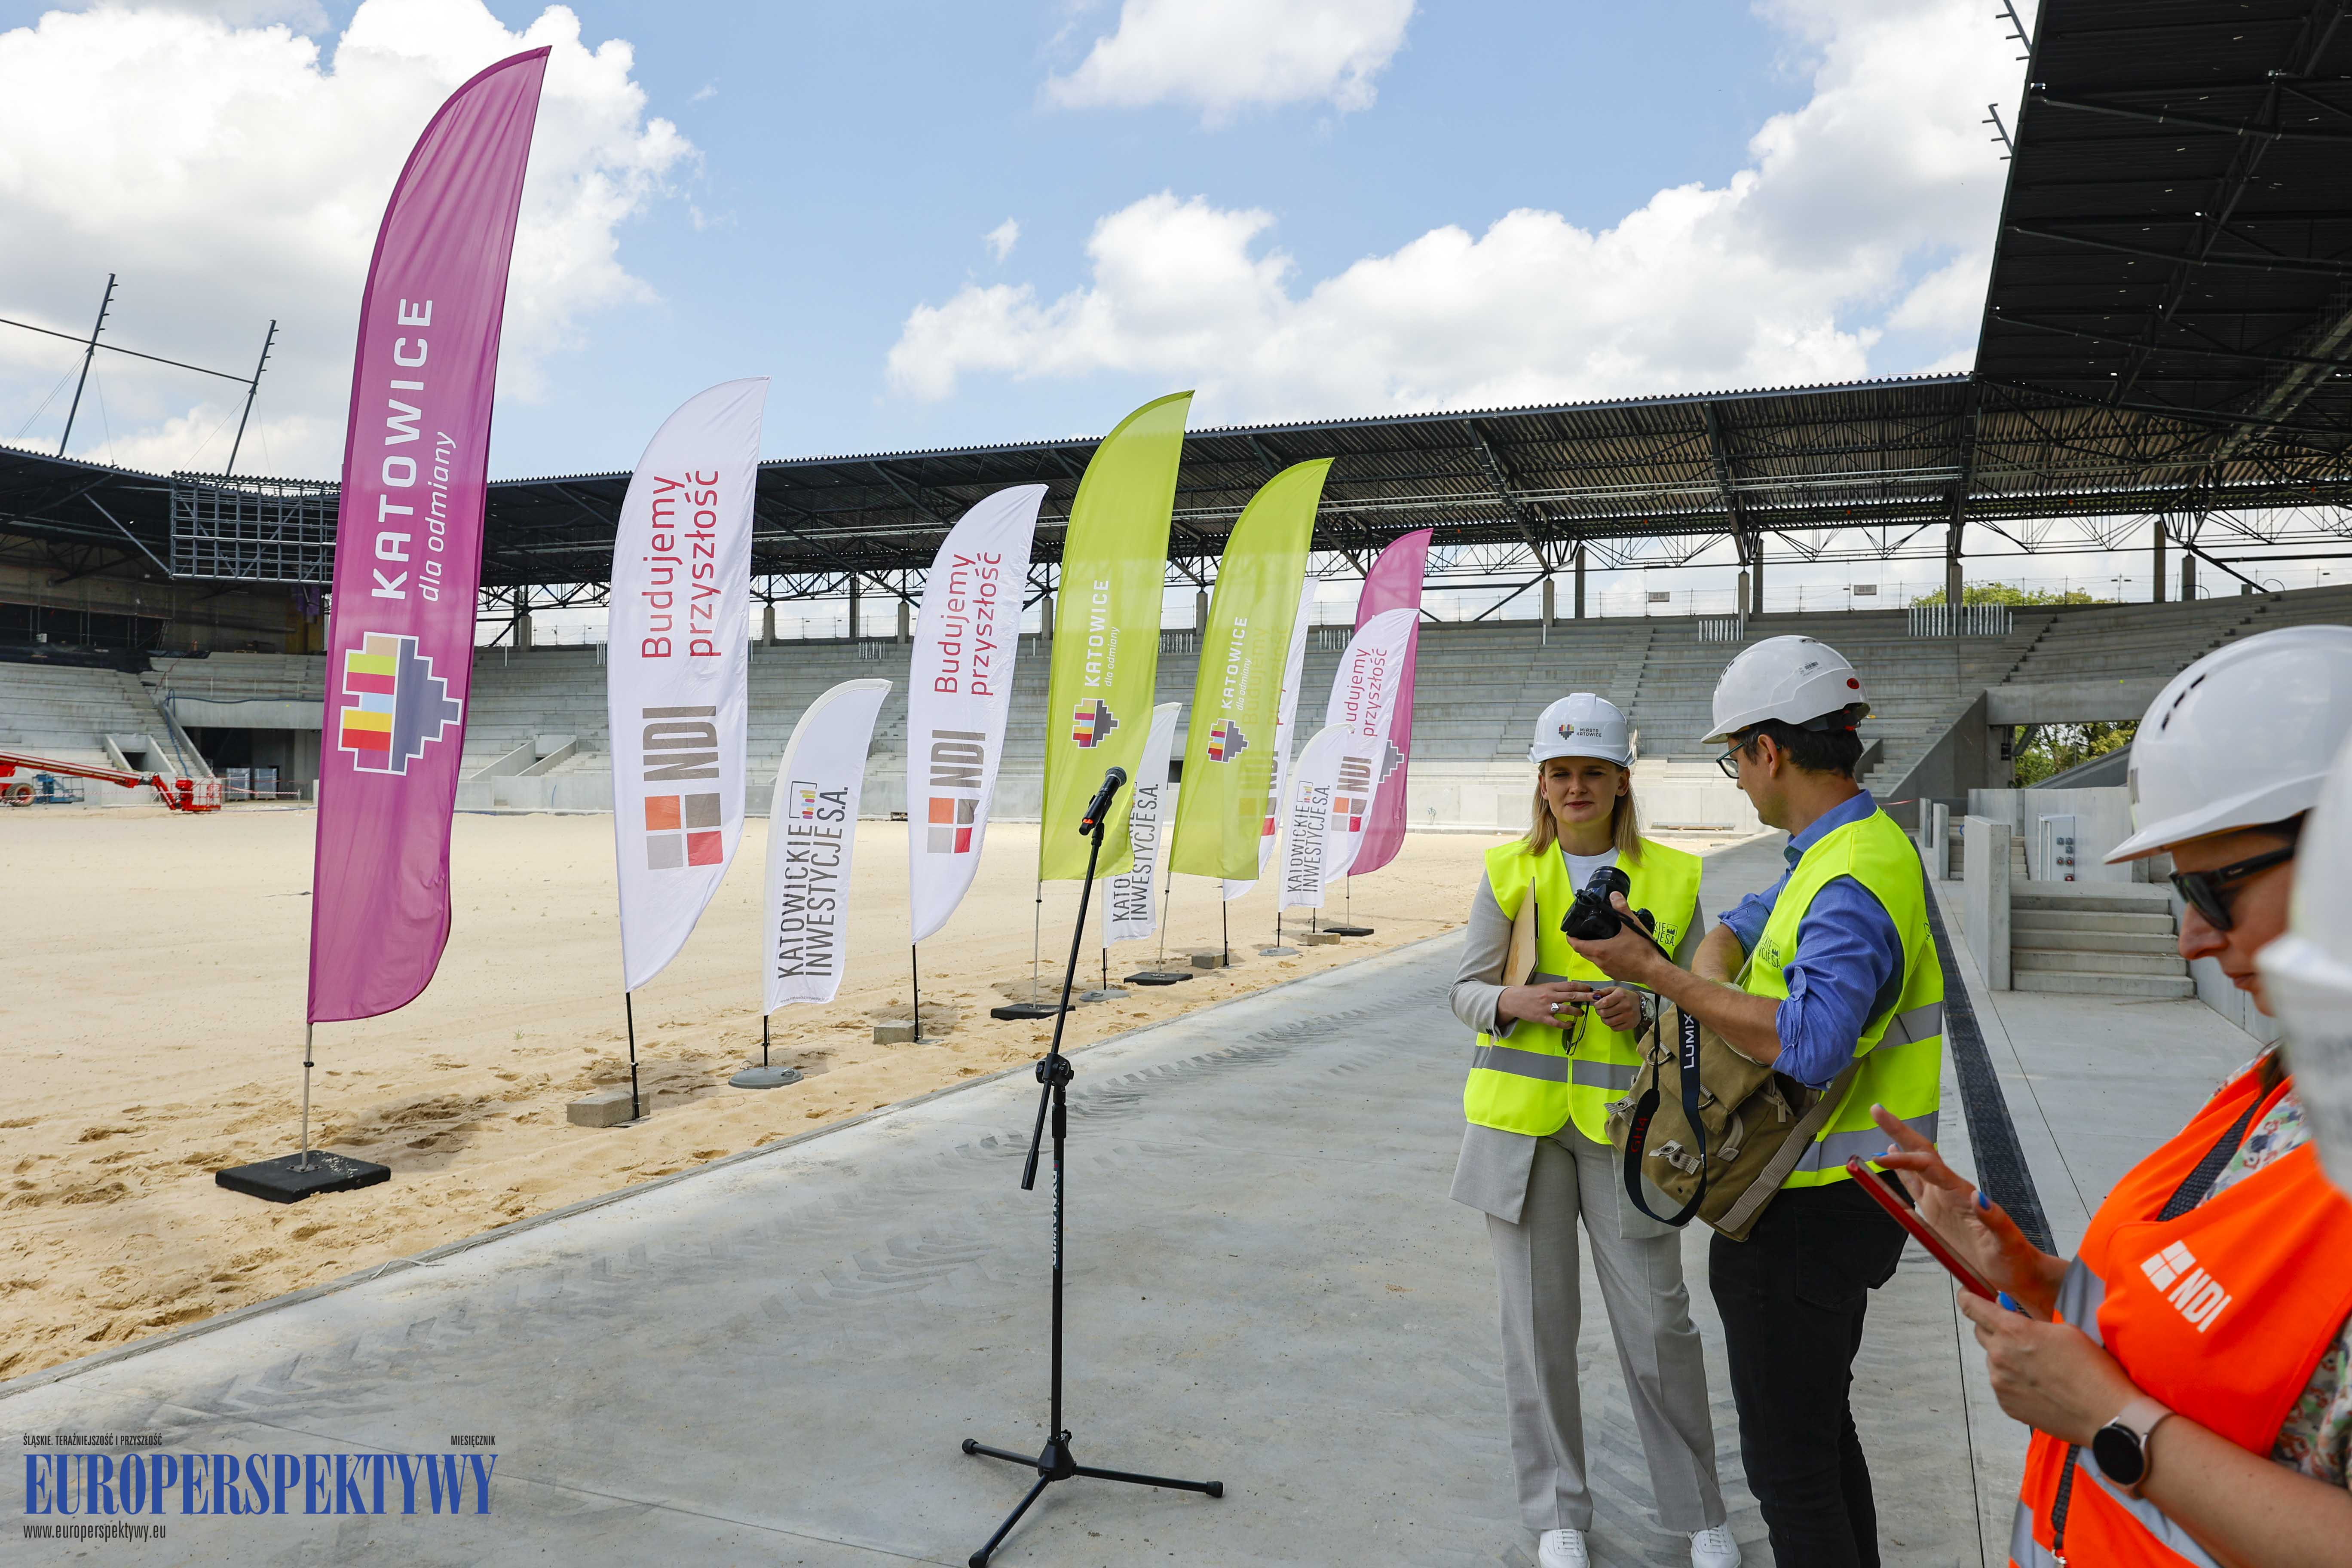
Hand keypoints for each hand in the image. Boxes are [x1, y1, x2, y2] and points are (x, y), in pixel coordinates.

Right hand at [1497, 982, 1592, 1026]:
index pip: (1570, 985)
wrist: (1513, 1001)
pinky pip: (1558, 1022)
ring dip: (1577, 1011)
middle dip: (1586, 996)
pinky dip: (1566, 1024)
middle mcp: (1550, 996)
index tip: (1591, 988)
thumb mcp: (1543, 987)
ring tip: (1582, 1013)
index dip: (1583, 986)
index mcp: (1550, 986)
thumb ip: (1556, 989)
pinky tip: (1571, 1024)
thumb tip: (1572, 990)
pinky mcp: (1543, 1018)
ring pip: (1566, 1009)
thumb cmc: (1529, 993)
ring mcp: (1546, 1007)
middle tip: (1597, 998)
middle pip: (1572, 995)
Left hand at [1560, 981, 1642, 1032]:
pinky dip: (1611, 1025)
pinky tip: (1613, 1019)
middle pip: (1604, 1013)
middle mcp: (1625, 1006)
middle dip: (1599, 1012)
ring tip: (1606, 1015)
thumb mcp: (1615, 990)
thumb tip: (1593, 994)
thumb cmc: (1626, 996)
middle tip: (1600, 1010)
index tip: (1596, 1004)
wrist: (1641, 1004)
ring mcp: (1628, 1016)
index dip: (1597, 1005)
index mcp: (1621, 995)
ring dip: (1604, 1019)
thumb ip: (1603, 991)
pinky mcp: (1630, 1025)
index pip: (1604, 1002)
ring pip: (1608, 1022)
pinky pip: (1614, 1028)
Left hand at [1563, 893, 1668, 985]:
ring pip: (1592, 959)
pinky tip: (1611, 951)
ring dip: (1592, 951)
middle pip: (1582, 952)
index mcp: (1600, 950)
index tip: (1569, 932)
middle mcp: (1600, 961)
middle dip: (1580, 943)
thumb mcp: (1632, 926)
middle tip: (1583, 934)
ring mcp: (1606, 969)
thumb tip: (1615, 896)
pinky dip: (1602, 958)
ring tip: (1598, 940)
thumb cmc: (1643, 951)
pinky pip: (1602, 965)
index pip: (1576, 945)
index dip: (1570, 938)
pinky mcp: (1614, 974)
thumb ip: (1622, 909)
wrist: (1654, 970)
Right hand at [1869, 1104, 2063, 1314]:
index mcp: (1962, 1195)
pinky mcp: (1937, 1216)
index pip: (1928, 1167)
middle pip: (1920, 1154)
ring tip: (1883, 1129)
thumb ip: (1994, 1218)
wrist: (2017, 1272)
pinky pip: (1916, 1188)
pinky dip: (1903, 1173)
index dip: (1903, 1160)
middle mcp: (1949, 1192)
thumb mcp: (2007, 1240)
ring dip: (1899, 1147)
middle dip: (1899, 1131)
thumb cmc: (2014, 1257)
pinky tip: (1895, 1165)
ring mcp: (1942, 1202)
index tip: (1880, 1158)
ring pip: (1916, 1167)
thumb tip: (1977, 1195)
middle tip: (1877, 1110)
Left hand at [1958, 1289, 2139, 1445]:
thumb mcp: (2064, 1331)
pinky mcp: (2006, 1405)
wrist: (2104, 1415)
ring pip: (1993, 1360)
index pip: (1973, 1308)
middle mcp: (1999, 1356)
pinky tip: (2039, 1386)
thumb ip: (2032, 1324)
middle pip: (1981, 1333)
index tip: (1966, 1295)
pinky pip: (2002, 1385)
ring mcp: (2000, 1383)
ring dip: (2007, 1357)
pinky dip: (2013, 1381)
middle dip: (1993, 1328)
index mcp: (2013, 1332)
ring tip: (2039, 1367)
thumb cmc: (2092, 1369)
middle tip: (2016, 1333)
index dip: (1968, 1299)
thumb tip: (2017, 1322)